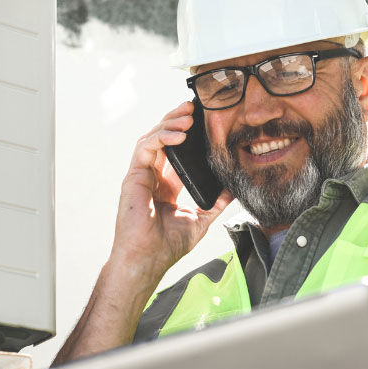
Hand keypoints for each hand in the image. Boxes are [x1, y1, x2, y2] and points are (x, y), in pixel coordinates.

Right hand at [110, 100, 232, 281]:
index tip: (204, 122)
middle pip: (163, 138)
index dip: (188, 134)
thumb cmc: (167, 245)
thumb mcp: (200, 219)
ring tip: (188, 116)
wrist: (148, 259)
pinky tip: (179, 135)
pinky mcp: (133, 176)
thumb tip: (234, 189)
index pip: (176, 151)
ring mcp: (142, 175)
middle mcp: (153, 177)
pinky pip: (145, 148)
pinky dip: (161, 137)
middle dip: (178, 120)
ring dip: (170, 123)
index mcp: (167, 185)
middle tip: (194, 108)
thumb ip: (216, 203)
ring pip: (152, 137)